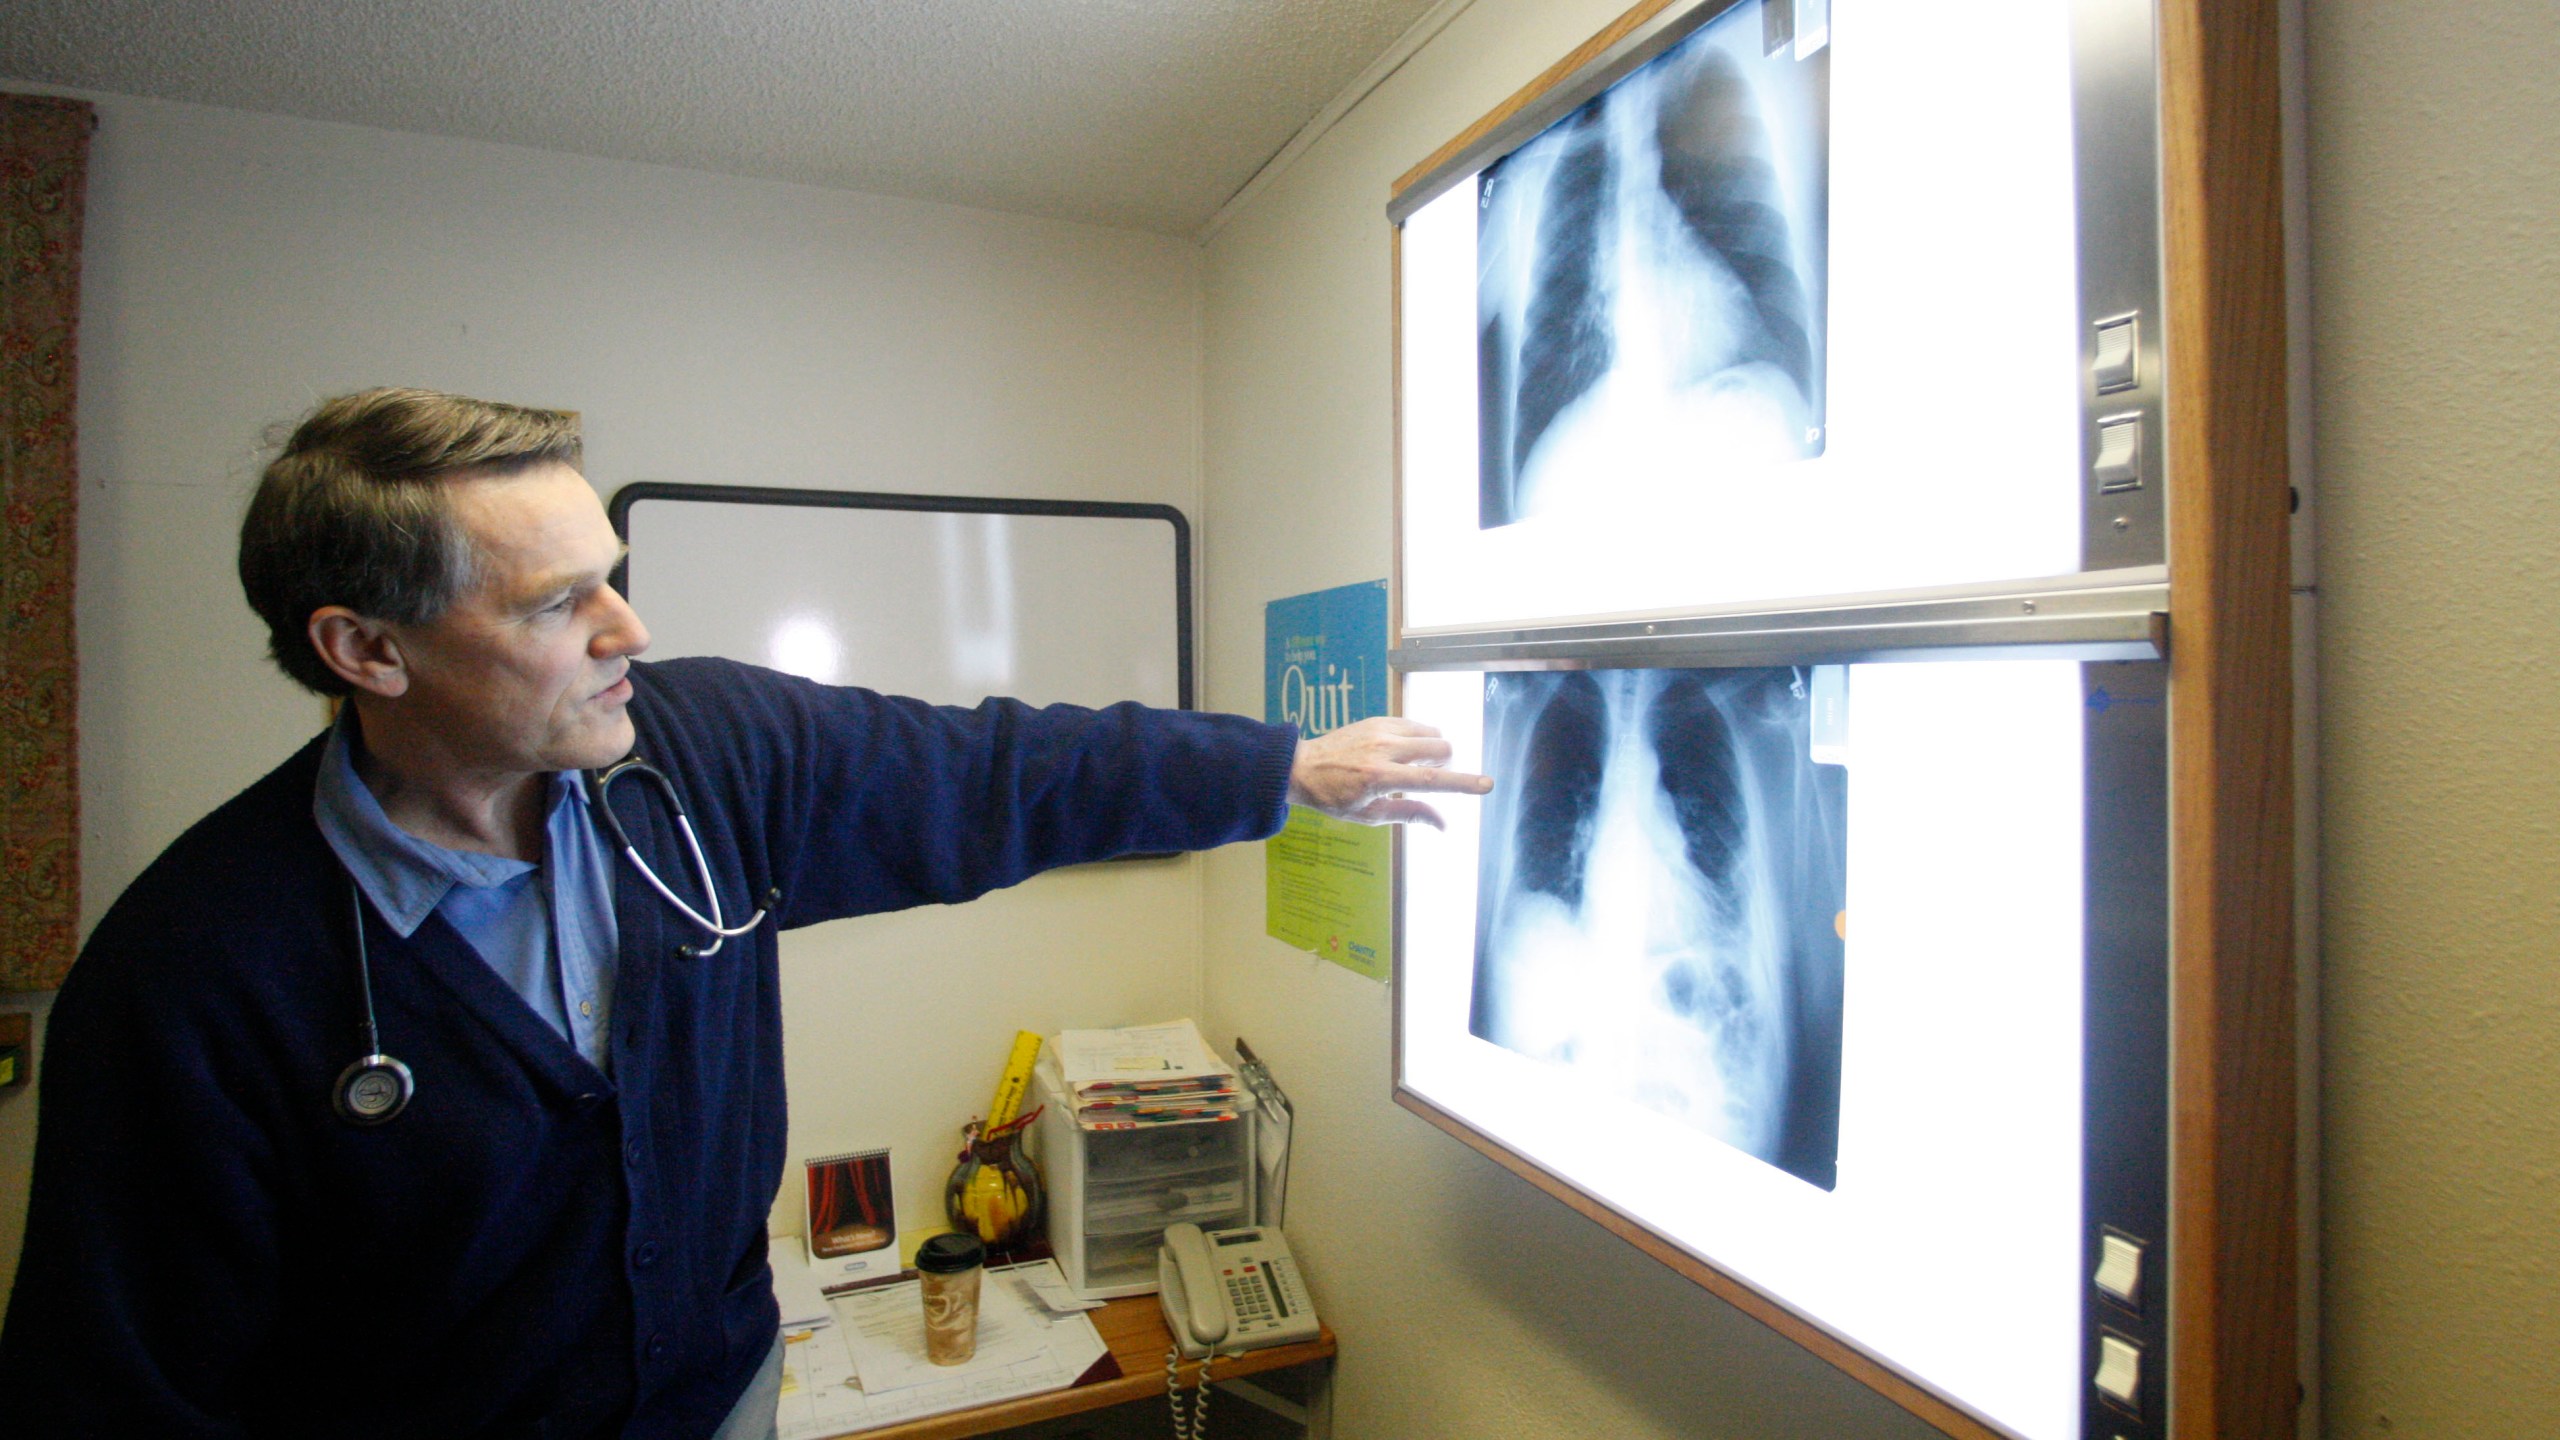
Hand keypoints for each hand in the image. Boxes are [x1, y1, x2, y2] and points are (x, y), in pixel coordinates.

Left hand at [1287, 716, 1491, 829]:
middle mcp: (1383, 750)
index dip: (1463, 784)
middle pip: (1442, 748)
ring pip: (1432, 733)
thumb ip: (1409, 814)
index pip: (1431, 780)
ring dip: (1432, 750)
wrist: (1302, 767)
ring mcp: (1381, 730)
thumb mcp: (1369, 816)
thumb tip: (1443, 825)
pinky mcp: (1378, 719)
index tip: (1487, 784)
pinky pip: (1416, 724)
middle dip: (1444, 764)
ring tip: (1409, 765)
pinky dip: (1418, 738)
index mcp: (1380, 778)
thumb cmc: (1334, 798)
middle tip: (1423, 777)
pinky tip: (1399, 751)